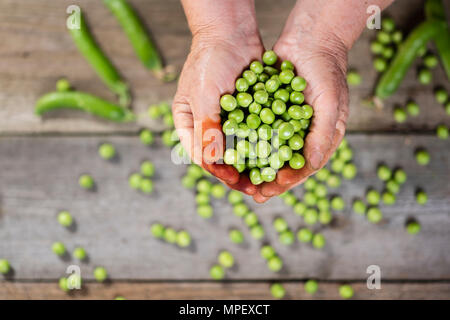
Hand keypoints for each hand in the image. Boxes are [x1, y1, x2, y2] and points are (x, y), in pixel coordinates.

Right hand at [172, 32, 263, 194]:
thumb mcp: (203, 97)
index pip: (200, 154)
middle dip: (238, 173)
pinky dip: (264, 145)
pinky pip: (254, 133)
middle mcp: (206, 123)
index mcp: (187, 123)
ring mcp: (228, 118)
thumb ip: (206, 129)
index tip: (234, 180)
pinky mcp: (246, 111)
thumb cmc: (210, 62)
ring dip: (253, 163)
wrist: (231, 32)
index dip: (217, 171)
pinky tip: (277, 156)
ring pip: (240, 148)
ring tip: (269, 177)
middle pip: (221, 156)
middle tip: (255, 188)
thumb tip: (210, 164)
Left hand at [252, 22, 349, 202]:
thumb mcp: (330, 104)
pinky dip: (247, 143)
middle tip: (254, 193)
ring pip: (268, 151)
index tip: (274, 187)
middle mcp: (302, 134)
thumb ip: (322, 135)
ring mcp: (284, 124)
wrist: (310, 38)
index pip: (305, 166)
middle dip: (269, 180)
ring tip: (241, 179)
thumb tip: (310, 166)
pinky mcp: (269, 112)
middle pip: (284, 164)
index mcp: (321, 138)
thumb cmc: (327, 71)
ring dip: (256, 166)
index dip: (290, 179)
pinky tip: (234, 152)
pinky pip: (257, 131)